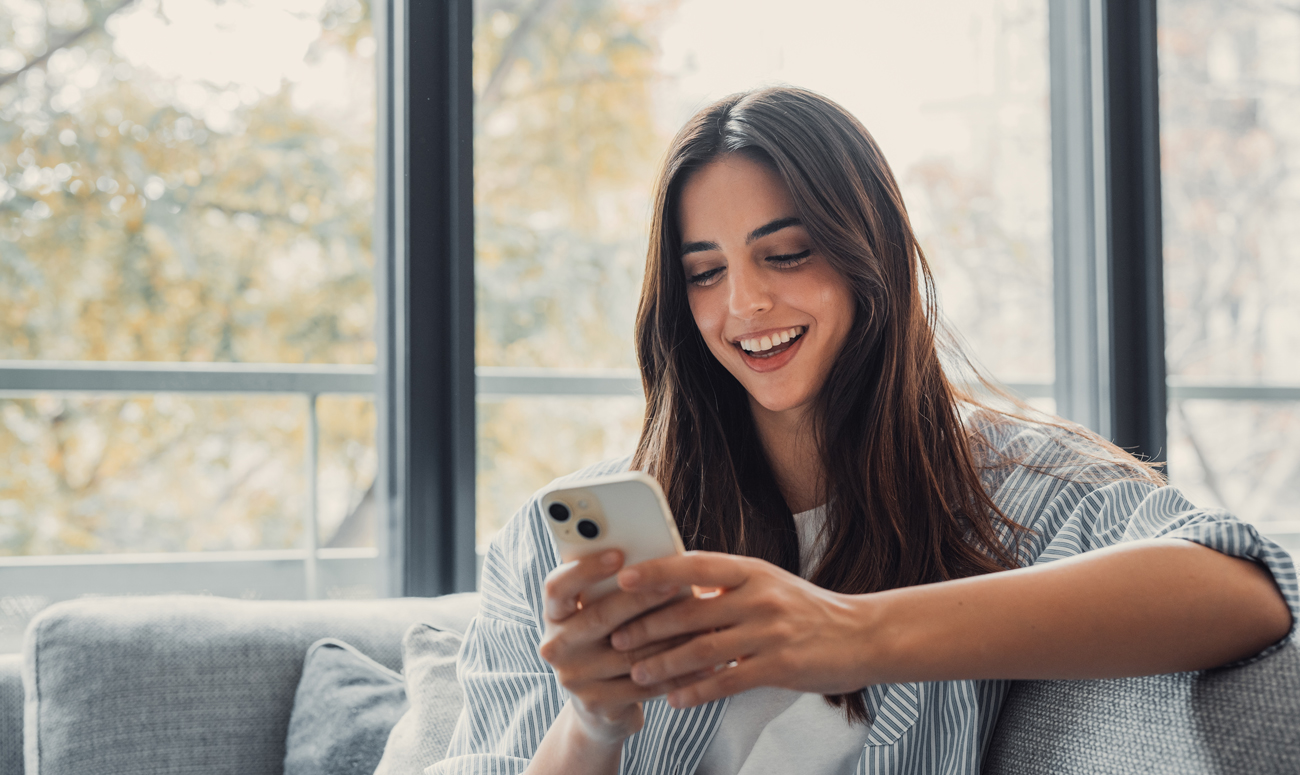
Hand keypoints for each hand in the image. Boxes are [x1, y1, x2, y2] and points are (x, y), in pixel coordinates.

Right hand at [538, 549, 698, 745]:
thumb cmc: (607, 642)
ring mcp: (573, 678)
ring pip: (628, 653)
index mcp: (554, 615)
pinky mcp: (597, 703)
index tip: (619, 554)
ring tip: (700, 622)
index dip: (586, 569)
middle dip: (641, 599)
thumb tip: (656, 560)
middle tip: (675, 583)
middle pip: (599, 617)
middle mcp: (556, 646)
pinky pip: (643, 685)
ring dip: (667, 637)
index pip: (557, 587)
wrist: (598, 705)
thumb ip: (613, 590)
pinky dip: (676, 674)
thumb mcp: (598, 614)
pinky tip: (703, 664)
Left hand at [608, 551, 880, 708]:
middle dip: (648, 626)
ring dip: (664, 663)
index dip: (656, 571)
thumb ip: (725, 587)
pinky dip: (696, 690)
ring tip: (637, 672)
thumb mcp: (768, 584)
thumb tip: (673, 587)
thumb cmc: (806, 610)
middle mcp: (760, 596)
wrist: (863, 635)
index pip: (694, 565)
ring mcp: (771, 632)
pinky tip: (675, 698)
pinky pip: (727, 680)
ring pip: (703, 649)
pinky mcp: (781, 667)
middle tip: (616, 637)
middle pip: (690, 611)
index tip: (622, 578)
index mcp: (752, 570)